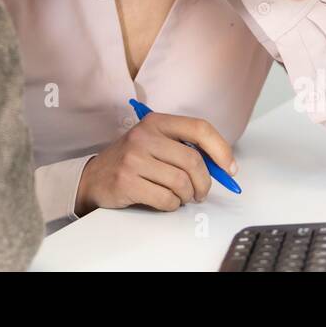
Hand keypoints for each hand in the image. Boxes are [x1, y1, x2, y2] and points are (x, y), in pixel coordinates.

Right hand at [74, 112, 236, 216]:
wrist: (95, 177)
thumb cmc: (132, 160)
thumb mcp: (156, 143)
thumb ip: (186, 148)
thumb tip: (223, 165)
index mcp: (156, 122)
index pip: (199, 128)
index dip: (221, 149)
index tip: (230, 168)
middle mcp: (144, 136)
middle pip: (193, 161)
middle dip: (204, 183)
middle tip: (201, 192)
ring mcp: (133, 158)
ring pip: (181, 182)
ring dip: (187, 196)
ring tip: (182, 197)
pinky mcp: (127, 181)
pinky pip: (166, 198)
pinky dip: (172, 205)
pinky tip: (166, 201)